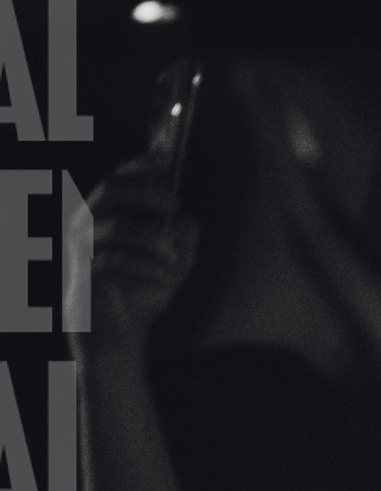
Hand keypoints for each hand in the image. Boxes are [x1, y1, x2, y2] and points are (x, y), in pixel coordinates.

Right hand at [67, 155, 197, 348]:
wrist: (119, 330)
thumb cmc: (141, 288)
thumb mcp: (175, 262)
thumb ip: (184, 238)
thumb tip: (188, 219)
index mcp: (107, 214)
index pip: (118, 178)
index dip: (139, 166)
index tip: (164, 160)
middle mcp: (89, 223)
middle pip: (111, 190)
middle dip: (146, 192)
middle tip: (175, 202)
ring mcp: (83, 245)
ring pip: (118, 226)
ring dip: (154, 240)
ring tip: (176, 260)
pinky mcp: (84, 270)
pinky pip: (117, 260)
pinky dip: (148, 269)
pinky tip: (167, 280)